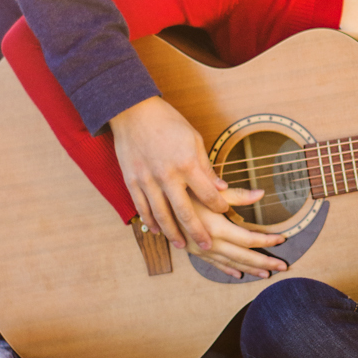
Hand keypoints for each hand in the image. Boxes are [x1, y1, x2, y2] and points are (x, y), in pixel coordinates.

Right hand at [111, 96, 231, 250]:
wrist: (133, 111)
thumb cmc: (168, 122)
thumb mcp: (194, 140)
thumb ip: (206, 167)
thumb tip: (221, 188)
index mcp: (187, 164)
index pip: (209, 194)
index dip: (220, 207)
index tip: (226, 213)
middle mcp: (167, 176)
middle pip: (186, 212)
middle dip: (198, 232)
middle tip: (207, 246)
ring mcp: (147, 180)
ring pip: (162, 215)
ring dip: (173, 233)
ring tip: (182, 245)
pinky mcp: (132, 181)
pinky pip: (142, 207)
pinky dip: (150, 222)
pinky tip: (157, 231)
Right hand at [185, 192, 289, 279]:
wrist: (152, 201)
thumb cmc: (182, 190)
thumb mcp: (209, 190)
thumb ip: (236, 195)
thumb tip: (261, 194)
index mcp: (216, 228)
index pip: (249, 239)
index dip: (267, 240)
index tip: (283, 239)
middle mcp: (209, 243)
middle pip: (243, 257)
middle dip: (264, 262)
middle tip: (283, 266)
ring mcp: (200, 250)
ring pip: (230, 264)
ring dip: (249, 269)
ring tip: (267, 274)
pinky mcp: (192, 251)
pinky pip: (214, 265)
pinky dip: (228, 270)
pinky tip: (238, 275)